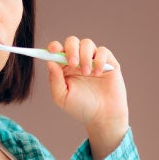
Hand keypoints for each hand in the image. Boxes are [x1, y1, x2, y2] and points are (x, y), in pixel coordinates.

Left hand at [46, 36, 128, 159]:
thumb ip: (54, 80)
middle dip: (71, 49)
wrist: (102, 117)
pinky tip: (98, 73)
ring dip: (84, 56)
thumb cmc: (81, 108)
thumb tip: (50, 62)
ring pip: (87, 44)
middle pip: (72, 42)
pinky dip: (99, 59)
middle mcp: (79, 61)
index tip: (53, 51)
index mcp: (65, 68)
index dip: (54, 47)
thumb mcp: (62, 97)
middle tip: (72, 63)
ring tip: (86, 73)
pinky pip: (103, 51)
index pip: (58, 50)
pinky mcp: (109, 63)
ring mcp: (94, 61)